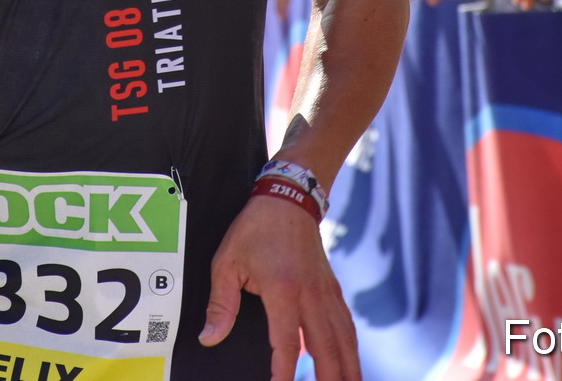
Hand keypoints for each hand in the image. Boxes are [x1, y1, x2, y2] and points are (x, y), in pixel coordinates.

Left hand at [200, 195, 359, 380]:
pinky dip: (351, 348)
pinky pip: (346, 325)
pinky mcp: (333, 289)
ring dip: (349, 368)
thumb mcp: (227, 262)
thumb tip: (210, 336)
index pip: (287, 343)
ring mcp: (326, 292)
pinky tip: (351, 364)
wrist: (289, 199)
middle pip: (326, 348)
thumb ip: (220, 303)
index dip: (284, 372)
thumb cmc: (255, 229)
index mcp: (283, 290)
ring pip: (344, 339)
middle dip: (329, 378)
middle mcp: (311, 294)